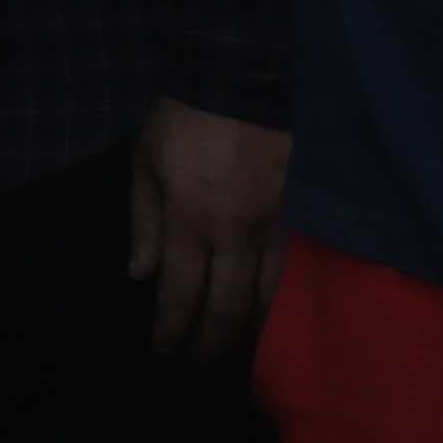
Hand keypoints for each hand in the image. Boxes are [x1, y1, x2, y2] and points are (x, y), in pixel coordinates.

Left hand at [127, 98, 289, 362]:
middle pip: (227, 307)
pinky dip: (278, 305)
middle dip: (209, 343)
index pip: (181, 292)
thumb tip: (141, 276)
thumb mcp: (145, 164)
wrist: (244, 79)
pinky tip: (268, 320)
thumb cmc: (185, 122)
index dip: (172, 329)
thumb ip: (144, 223)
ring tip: (230, 351)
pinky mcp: (301, 217)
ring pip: (267, 298)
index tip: (163, 350)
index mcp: (190, 216)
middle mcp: (235, 230)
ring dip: (247, 332)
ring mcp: (275, 225)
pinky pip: (292, 274)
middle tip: (197, 363)